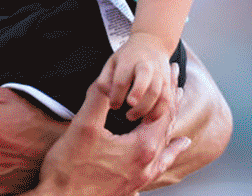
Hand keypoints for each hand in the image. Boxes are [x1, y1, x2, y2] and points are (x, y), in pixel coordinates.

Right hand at [33, 65, 189, 195]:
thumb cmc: (69, 167)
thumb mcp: (83, 127)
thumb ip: (98, 100)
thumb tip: (107, 79)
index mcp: (141, 147)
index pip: (162, 110)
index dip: (166, 86)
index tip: (169, 67)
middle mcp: (147, 163)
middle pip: (167, 127)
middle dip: (172, 101)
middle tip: (175, 80)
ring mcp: (141, 177)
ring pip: (165, 150)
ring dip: (172, 131)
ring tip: (181, 121)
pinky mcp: (132, 186)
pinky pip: (158, 168)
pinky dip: (167, 158)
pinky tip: (168, 158)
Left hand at [97, 33, 174, 122]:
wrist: (152, 43)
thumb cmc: (127, 57)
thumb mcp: (111, 62)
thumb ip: (105, 79)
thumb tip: (108, 96)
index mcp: (129, 61)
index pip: (122, 80)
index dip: (116, 96)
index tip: (113, 106)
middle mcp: (147, 67)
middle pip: (145, 84)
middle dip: (137, 100)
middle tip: (127, 115)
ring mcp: (160, 75)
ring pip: (159, 94)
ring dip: (147, 110)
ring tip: (134, 118)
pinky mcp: (169, 83)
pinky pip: (167, 100)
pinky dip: (159, 112)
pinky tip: (148, 120)